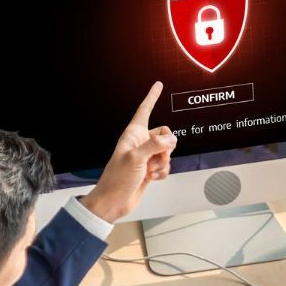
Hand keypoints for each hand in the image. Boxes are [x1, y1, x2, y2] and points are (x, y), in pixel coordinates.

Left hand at [79, 82, 177, 221]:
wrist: (114, 201)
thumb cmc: (117, 178)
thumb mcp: (136, 158)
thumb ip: (156, 145)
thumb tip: (172, 138)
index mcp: (133, 134)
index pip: (144, 110)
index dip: (151, 97)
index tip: (158, 85)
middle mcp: (140, 143)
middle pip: (164, 134)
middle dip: (167, 146)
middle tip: (158, 155)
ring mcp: (146, 157)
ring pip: (167, 152)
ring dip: (163, 162)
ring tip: (151, 170)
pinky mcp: (150, 169)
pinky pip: (165, 166)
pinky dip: (162, 172)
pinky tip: (152, 178)